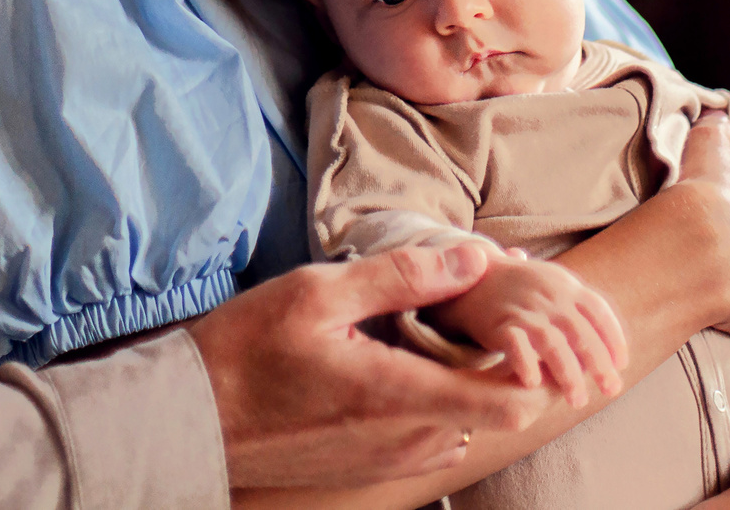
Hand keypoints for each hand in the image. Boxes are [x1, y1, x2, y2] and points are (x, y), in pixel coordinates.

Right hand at [186, 241, 556, 490]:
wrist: (191, 419)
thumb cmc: (247, 349)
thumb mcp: (320, 291)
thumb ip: (404, 275)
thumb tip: (476, 258)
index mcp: (400, 395)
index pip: (511, 400)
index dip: (538, 364)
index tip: (526, 322)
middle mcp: (406, 441)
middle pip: (494, 411)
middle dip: (502, 362)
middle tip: (482, 310)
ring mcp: (389, 462)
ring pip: (463, 425)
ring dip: (467, 384)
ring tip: (439, 332)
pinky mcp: (370, 471)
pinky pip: (430, 440)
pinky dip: (436, 405)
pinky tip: (402, 365)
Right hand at [434, 254, 627, 405]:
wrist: (471, 273)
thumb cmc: (519, 288)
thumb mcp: (552, 286)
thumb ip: (578, 312)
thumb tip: (609, 345)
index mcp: (565, 285)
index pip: (598, 311)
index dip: (613, 338)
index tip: (621, 364)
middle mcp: (548, 295)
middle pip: (580, 332)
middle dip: (599, 364)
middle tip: (612, 390)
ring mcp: (524, 308)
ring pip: (552, 343)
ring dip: (568, 373)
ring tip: (578, 401)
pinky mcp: (498, 321)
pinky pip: (516, 344)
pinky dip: (526, 363)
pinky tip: (533, 384)